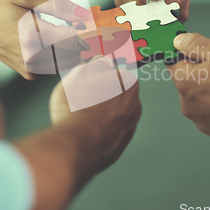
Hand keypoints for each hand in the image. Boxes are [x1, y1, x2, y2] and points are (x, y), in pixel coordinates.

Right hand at [0, 0, 89, 79]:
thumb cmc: (1, 7)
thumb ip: (56, 5)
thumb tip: (83, 13)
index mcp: (33, 36)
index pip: (75, 39)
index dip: (88, 29)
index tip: (91, 19)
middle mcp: (33, 57)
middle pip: (76, 52)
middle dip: (85, 38)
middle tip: (84, 24)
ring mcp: (33, 69)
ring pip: (71, 61)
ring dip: (76, 47)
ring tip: (67, 29)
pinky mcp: (33, 75)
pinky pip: (60, 66)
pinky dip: (64, 54)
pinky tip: (56, 40)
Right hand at [49, 56, 141, 172]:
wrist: (75, 146)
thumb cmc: (77, 107)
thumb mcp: (80, 74)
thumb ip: (95, 64)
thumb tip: (102, 60)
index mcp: (128, 85)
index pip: (118, 74)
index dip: (101, 76)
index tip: (90, 79)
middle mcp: (134, 108)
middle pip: (118, 96)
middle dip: (104, 96)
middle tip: (82, 98)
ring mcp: (128, 130)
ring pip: (114, 117)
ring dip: (101, 116)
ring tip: (79, 117)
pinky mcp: (118, 149)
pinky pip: (109, 136)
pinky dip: (99, 134)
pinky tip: (84, 133)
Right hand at [113, 0, 190, 22]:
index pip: (133, 9)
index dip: (151, 12)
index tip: (170, 6)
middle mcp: (130, 1)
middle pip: (144, 20)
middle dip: (165, 14)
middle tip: (179, 0)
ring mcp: (143, 9)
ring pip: (158, 24)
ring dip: (175, 14)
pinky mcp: (157, 13)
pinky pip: (168, 22)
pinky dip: (180, 14)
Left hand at [167, 33, 209, 147]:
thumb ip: (195, 44)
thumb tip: (179, 42)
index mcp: (185, 82)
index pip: (175, 62)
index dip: (190, 55)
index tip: (204, 54)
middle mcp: (188, 106)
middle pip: (190, 83)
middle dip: (205, 75)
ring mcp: (203, 123)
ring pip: (204, 101)